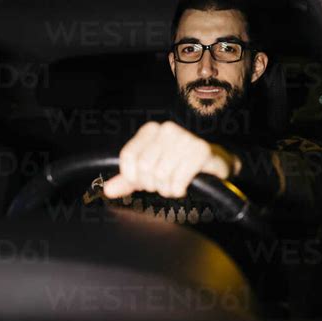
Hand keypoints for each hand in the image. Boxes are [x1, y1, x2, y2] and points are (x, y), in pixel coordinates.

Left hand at [103, 121, 241, 198]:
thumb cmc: (179, 165)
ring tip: (175, 184)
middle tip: (164, 184)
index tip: (144, 181)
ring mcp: (185, 138)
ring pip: (161, 175)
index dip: (133, 177)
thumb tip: (108, 190)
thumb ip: (129, 179)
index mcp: (151, 130)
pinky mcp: (200, 151)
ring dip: (167, 188)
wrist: (213, 164)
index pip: (128, 157)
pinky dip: (179, 189)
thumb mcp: (151, 170)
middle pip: (145, 168)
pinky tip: (184, 185)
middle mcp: (167, 130)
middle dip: (153, 184)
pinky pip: (178, 180)